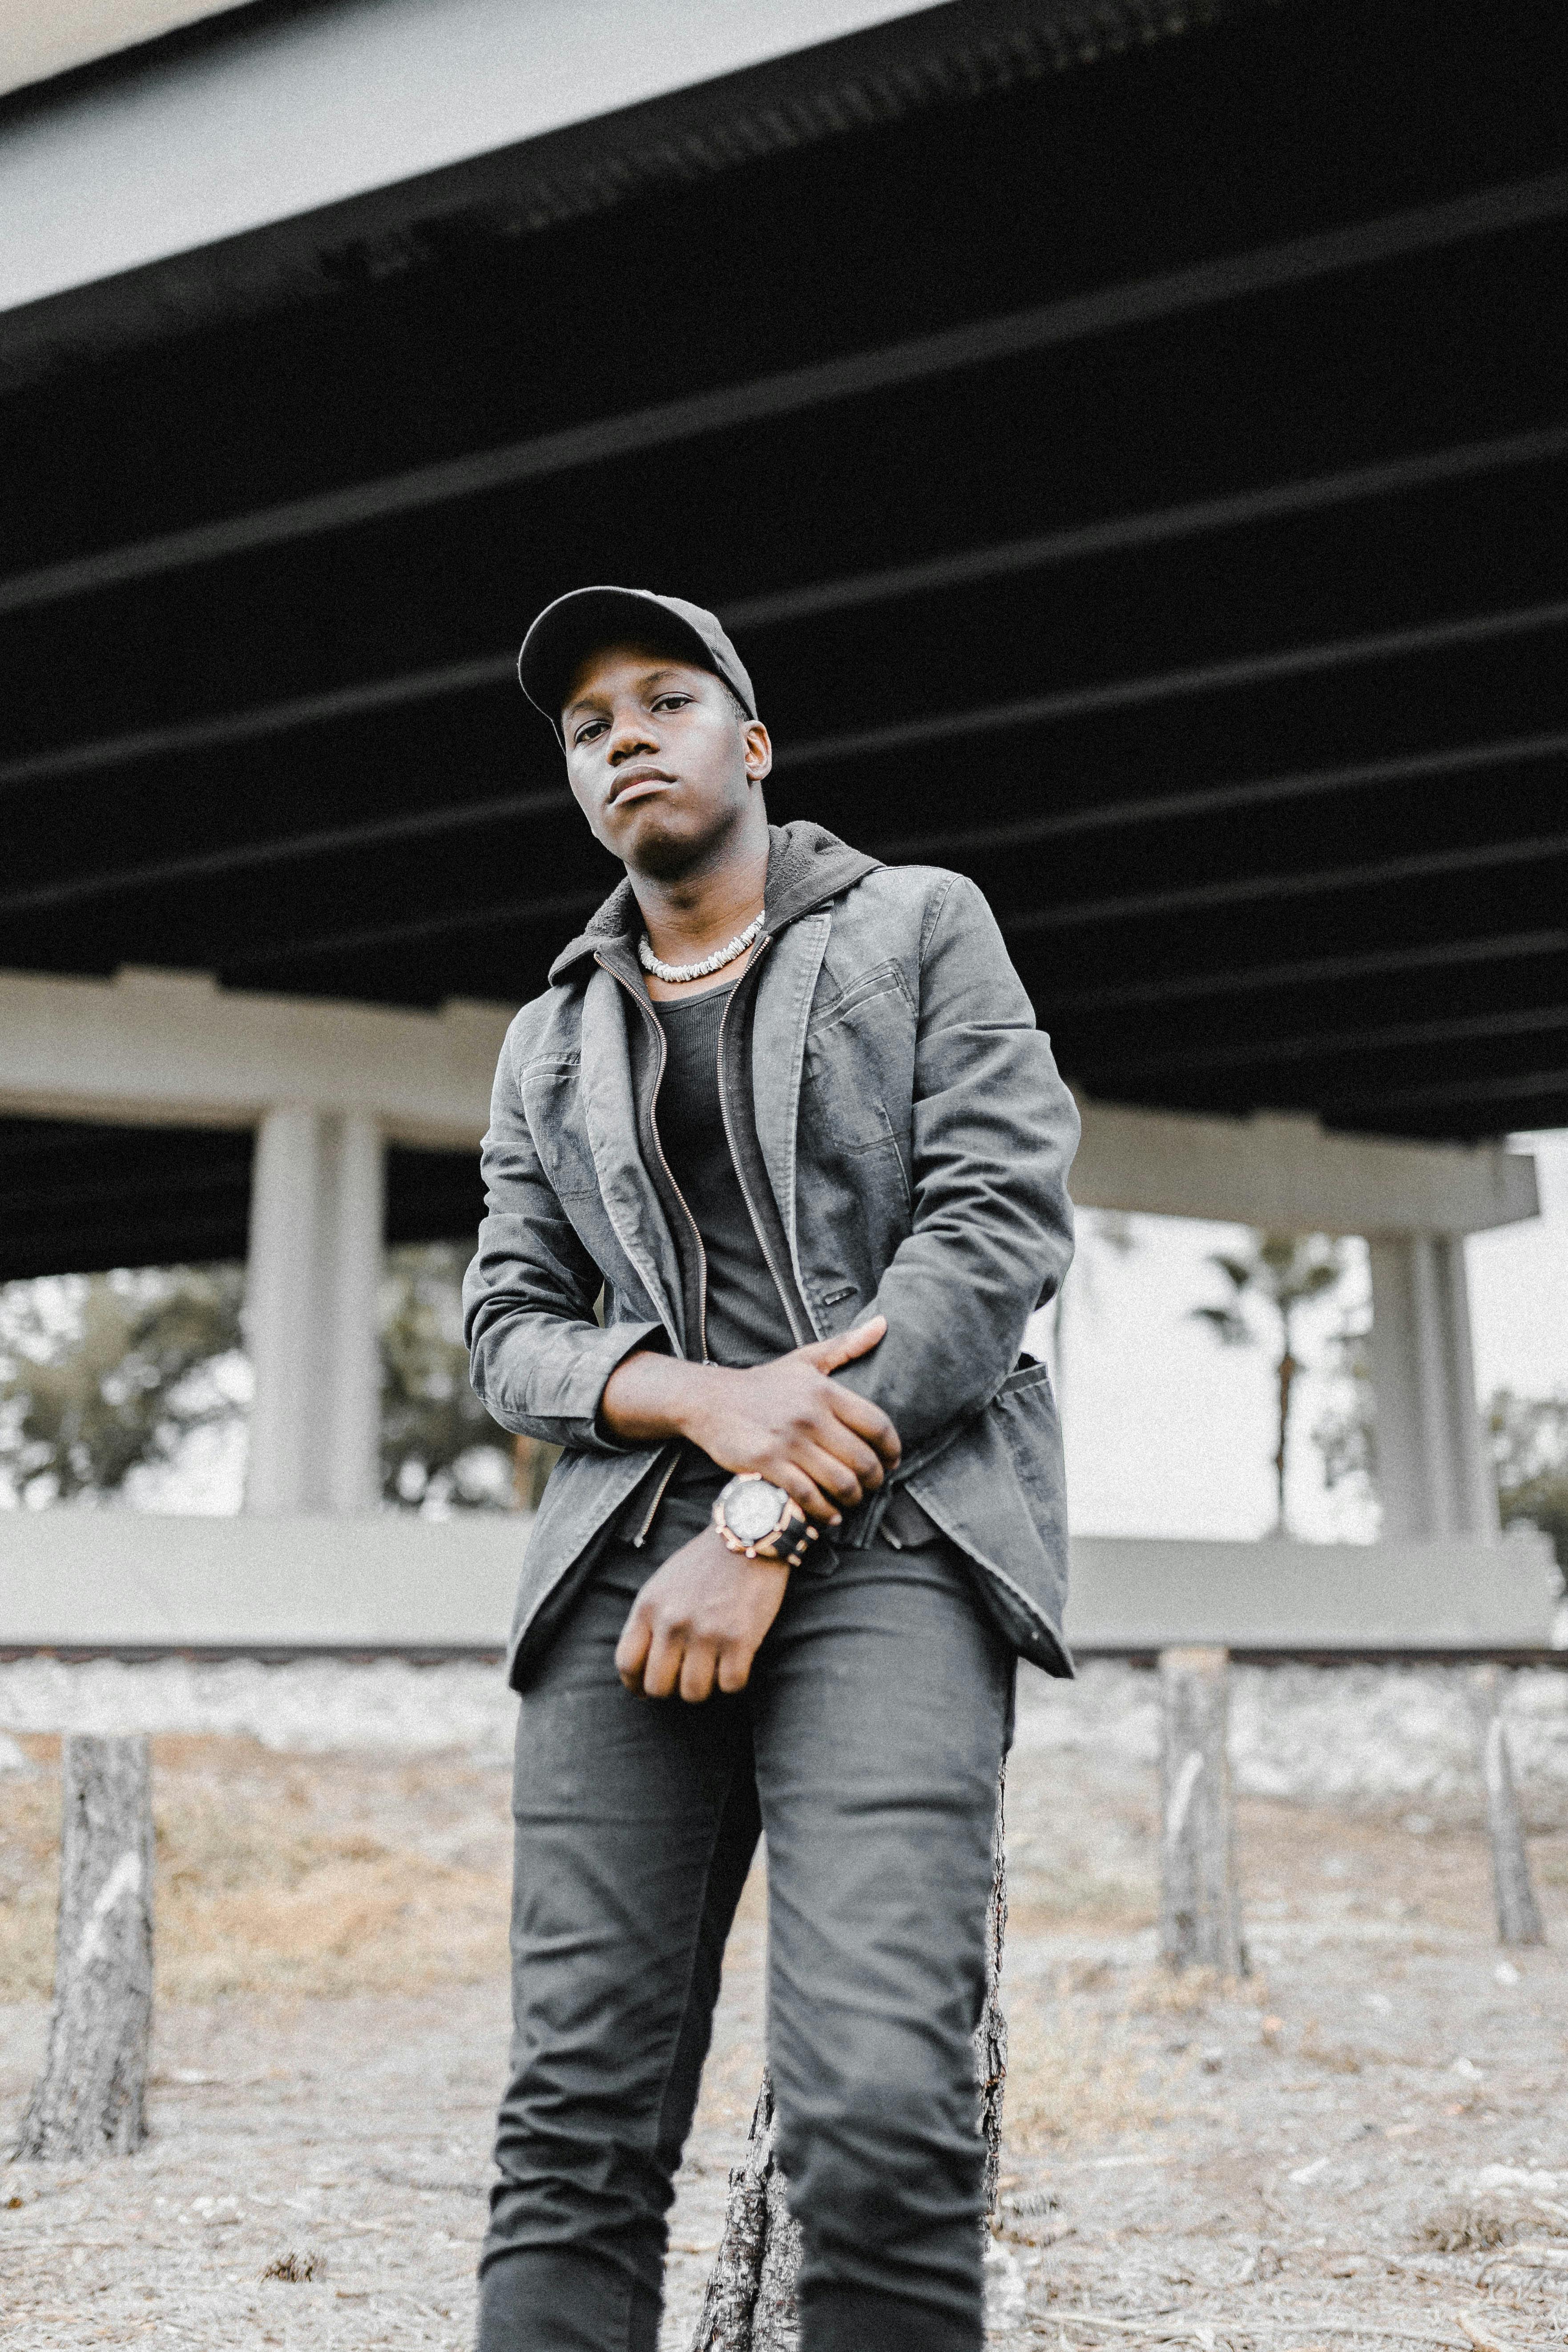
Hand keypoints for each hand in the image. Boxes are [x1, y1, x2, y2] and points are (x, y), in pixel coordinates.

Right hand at [601, 1317, 900, 1527]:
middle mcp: (810, 1416)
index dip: (893, 1448)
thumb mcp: (805, 1360)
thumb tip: (884, 1324)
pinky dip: (824, 1511)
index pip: (877, 1424)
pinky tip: (829, 1514)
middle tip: (872, 1486)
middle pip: (863, 1459)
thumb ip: (846, 1345)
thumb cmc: (763, 1384)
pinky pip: (808, 1496)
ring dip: (852, 1498)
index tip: (893, 1461)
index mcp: (825, 1391)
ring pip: (840, 1482)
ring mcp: (788, 1441)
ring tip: (850, 1500)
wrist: (709, 1400)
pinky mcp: (767, 1463)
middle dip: (874, 1479)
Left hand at [615, 1526, 788, 1700]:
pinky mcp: (740, 1639)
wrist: (748, 1533)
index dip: (634, 1685)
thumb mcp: (663, 1584)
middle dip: (671, 1689)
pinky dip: (734, 1681)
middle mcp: (673, 1622)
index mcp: (649, 1607)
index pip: (626, 1663)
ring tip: (713, 1668)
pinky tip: (737, 1662)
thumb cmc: (705, 1562)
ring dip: (704, 1687)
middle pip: (657, 1687)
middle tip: (685, 1678)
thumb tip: (643, 1665)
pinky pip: (730, 1685)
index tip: (644, 1689)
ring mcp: (707, 1632)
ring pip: (694, 1693)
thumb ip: (650, 1620)